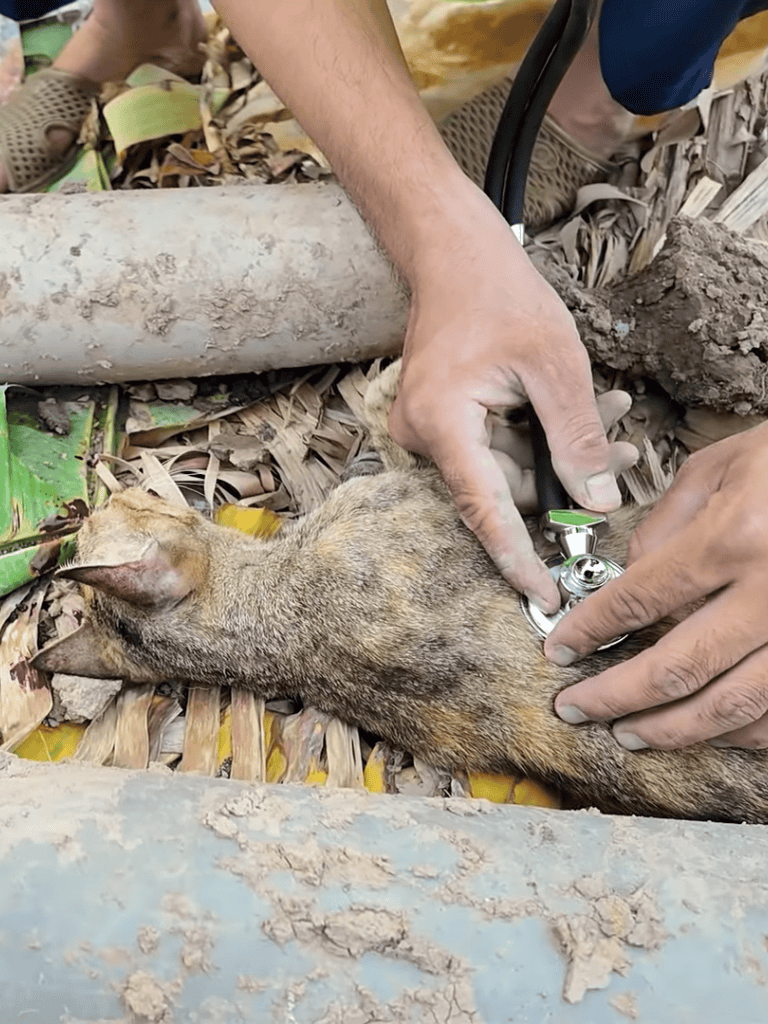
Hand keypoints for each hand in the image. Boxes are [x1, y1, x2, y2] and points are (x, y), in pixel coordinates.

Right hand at [388, 196, 636, 611]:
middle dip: (564, 478)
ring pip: (504, 467)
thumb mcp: (554, 364)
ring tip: (613, 417)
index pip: (484, 512)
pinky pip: (496, 446)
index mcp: (442, 425)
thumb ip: (578, 438)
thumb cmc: (494, 291)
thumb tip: (598, 500)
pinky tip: (582, 412)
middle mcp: (424, 436)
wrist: (450, 251)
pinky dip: (538, 435)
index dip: (518, 560)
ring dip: (558, 450)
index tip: (545, 597)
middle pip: (501, 489)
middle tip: (625, 457)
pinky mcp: (443, 420)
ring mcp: (430, 429)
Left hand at [547, 423, 767, 748]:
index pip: (640, 599)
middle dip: (615, 697)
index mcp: (737, 536)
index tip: (561, 651)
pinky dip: (741, 732)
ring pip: (734, 705)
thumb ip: (666, 524)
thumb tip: (628, 580)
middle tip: (575, 709)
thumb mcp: (721, 466)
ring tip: (629, 735)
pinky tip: (708, 731)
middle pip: (679, 668)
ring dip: (674, 730)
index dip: (590, 631)